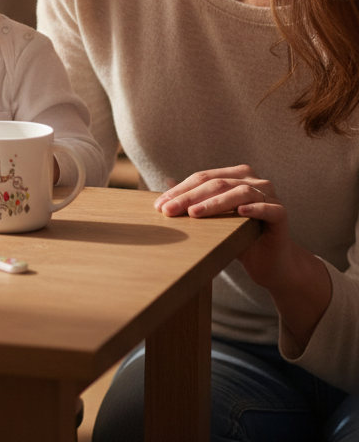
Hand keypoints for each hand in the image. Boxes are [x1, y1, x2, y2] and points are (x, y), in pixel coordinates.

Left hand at [153, 164, 330, 350]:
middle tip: (169, 210)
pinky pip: (268, 208)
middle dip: (190, 197)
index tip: (159, 205)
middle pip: (217, 184)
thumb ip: (195, 200)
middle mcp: (254, 181)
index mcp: (236, 176)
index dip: (180, 190)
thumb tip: (167, 181)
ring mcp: (270, 195)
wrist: (270, 264)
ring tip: (194, 213)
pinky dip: (254, 209)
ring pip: (239, 193)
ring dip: (215, 203)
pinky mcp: (282, 214)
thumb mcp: (214, 219)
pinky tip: (240, 213)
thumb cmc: (239, 238)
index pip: (203, 179)